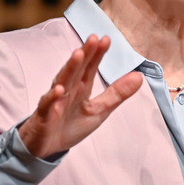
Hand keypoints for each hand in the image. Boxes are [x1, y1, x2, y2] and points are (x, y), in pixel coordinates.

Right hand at [18, 35, 142, 157]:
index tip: (106, 39)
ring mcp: (54, 101)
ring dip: (70, 68)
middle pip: (77, 69)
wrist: (46, 147)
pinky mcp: (44, 116)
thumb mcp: (99, 110)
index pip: (90, 67)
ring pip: (62, 81)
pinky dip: (52, 97)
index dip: (97, 54)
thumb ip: (117, 93)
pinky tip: (58, 90)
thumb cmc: (70, 125)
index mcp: (81, 88)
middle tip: (93, 37)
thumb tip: (139, 76)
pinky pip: (47, 105)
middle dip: (85, 53)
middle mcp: (67, 90)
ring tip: (79, 54)